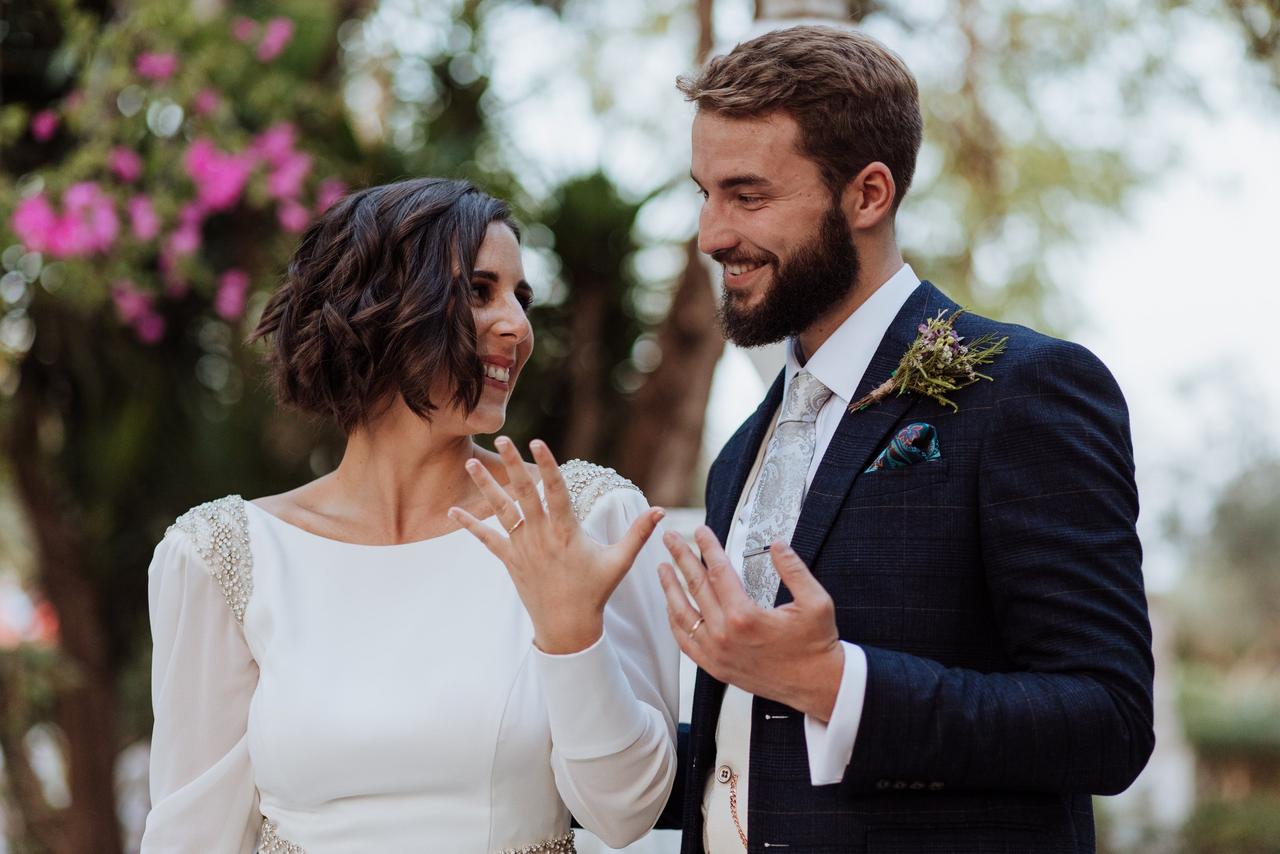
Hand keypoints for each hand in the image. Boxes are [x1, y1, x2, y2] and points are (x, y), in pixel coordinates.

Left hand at [449, 437, 665, 654]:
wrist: (567, 627)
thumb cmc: (595, 591)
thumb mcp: (619, 561)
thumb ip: (638, 533)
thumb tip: (662, 510)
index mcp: (566, 531)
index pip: (555, 491)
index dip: (546, 464)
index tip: (537, 441)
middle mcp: (541, 535)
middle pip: (524, 493)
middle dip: (513, 464)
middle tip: (504, 438)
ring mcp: (523, 548)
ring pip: (501, 511)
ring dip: (486, 486)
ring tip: (471, 462)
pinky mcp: (510, 561)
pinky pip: (487, 540)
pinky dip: (470, 525)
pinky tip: (452, 511)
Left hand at [658, 526, 843, 719]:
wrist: (817, 685)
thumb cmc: (816, 646)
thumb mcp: (816, 601)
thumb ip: (794, 569)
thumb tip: (778, 545)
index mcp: (745, 616)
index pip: (718, 571)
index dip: (708, 547)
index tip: (701, 531)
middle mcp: (724, 635)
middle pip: (695, 587)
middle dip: (681, 558)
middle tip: (670, 539)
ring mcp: (717, 653)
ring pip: (683, 614)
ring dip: (670, 588)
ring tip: (663, 568)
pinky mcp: (716, 668)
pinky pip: (685, 642)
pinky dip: (675, 622)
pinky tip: (671, 608)